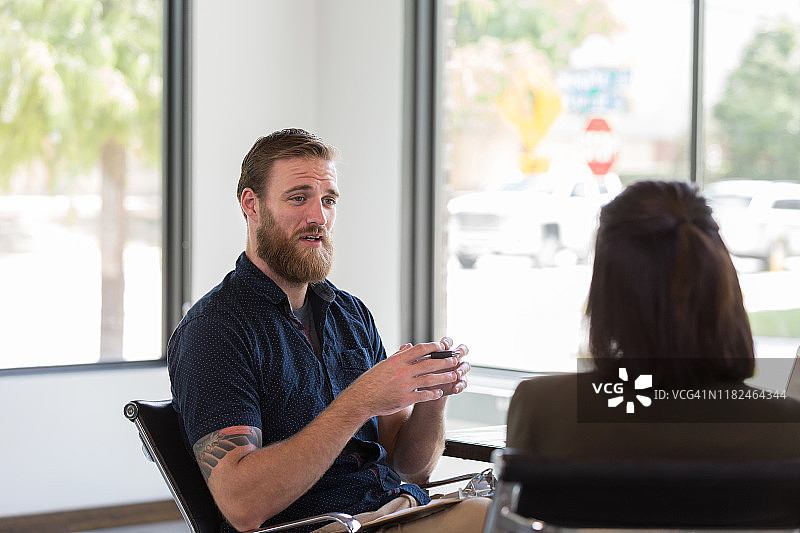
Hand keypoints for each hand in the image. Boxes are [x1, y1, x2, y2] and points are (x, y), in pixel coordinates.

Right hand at [343, 340, 465, 417]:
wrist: (361, 399)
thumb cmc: (371, 381)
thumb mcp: (383, 364)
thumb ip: (398, 355)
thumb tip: (409, 347)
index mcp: (397, 360)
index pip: (420, 349)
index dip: (434, 347)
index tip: (443, 347)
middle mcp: (402, 371)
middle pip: (429, 363)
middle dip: (445, 362)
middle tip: (455, 360)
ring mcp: (404, 385)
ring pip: (430, 379)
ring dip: (444, 377)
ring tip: (454, 376)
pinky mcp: (405, 399)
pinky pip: (424, 395)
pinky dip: (433, 393)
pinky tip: (440, 392)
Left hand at [418, 336, 469, 396]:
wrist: (425, 390)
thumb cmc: (420, 373)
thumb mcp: (416, 364)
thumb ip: (413, 355)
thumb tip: (406, 346)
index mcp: (442, 351)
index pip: (448, 342)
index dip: (447, 342)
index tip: (443, 346)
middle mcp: (452, 358)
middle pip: (462, 350)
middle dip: (460, 353)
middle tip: (455, 358)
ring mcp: (457, 369)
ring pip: (465, 366)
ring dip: (462, 369)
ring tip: (456, 374)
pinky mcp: (459, 381)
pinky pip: (463, 382)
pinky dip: (460, 385)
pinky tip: (455, 389)